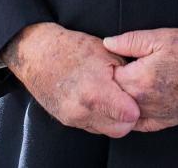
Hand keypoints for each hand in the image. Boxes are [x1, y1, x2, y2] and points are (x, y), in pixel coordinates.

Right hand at [0, 22, 139, 137]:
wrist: (37, 53)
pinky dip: (98, 116)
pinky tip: (96, 99)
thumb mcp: (106, 53)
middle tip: (126, 98)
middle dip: (127, 117)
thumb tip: (140, 87)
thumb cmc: (71, 48)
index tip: (136, 97)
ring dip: (112, 118)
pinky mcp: (65, 120)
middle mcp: (82, 110)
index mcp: (95, 92)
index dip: (136, 106)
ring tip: (110, 96)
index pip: (130, 116)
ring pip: (106, 130)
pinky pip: (91, 126)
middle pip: (120, 129)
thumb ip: (126, 74)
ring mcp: (72, 117)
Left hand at [103, 28, 177, 132]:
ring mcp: (155, 115)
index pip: (108, 77)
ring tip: (132, 81)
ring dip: (122, 99)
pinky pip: (140, 124)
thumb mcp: (161, 37)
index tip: (115, 58)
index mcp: (139, 80)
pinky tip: (137, 101)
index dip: (109, 65)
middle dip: (113, 83)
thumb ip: (129, 41)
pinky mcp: (165, 122)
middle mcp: (144, 102)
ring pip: (124, 111)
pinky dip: (134, 114)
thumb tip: (107, 43)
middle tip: (122, 68)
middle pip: (114, 96)